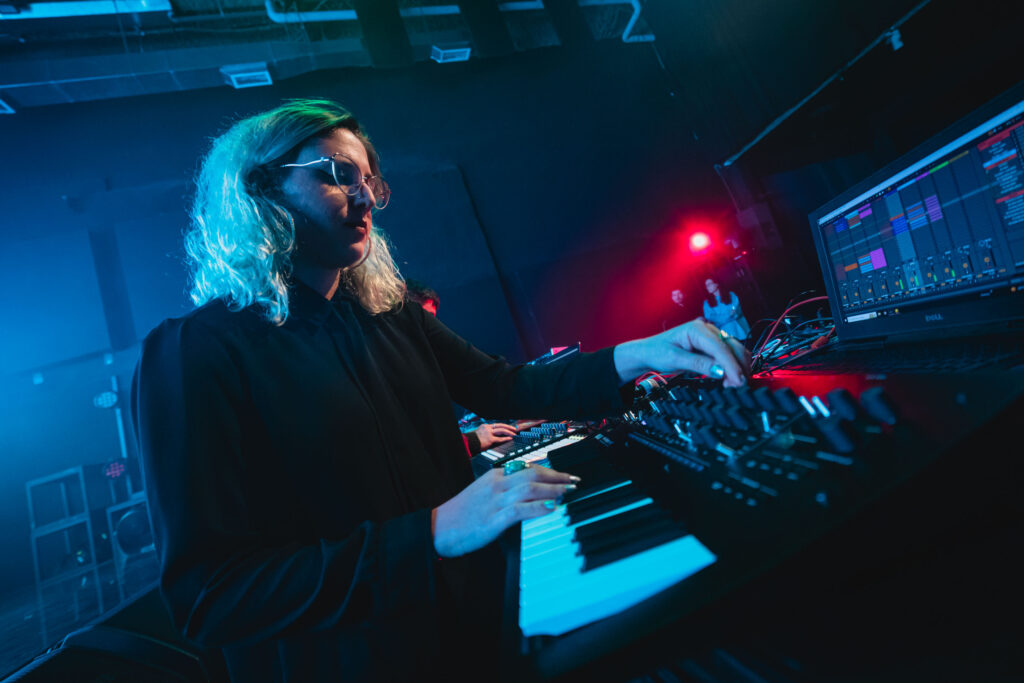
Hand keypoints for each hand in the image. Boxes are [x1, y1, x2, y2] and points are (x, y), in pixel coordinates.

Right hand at [432, 465, 577, 557]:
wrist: (438, 528)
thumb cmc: (460, 514)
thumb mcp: (483, 494)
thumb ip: (504, 491)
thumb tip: (529, 494)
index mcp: (494, 477)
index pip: (527, 468)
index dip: (549, 470)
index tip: (564, 475)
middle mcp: (496, 485)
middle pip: (532, 473)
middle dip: (557, 476)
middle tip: (574, 481)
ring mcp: (495, 501)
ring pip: (529, 488)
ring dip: (553, 489)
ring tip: (568, 492)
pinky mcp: (493, 519)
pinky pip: (520, 509)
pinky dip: (538, 507)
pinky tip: (552, 507)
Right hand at [473, 422, 516, 449]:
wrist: (469, 443)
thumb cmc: (473, 441)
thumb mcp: (480, 434)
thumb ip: (487, 434)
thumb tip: (494, 437)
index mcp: (485, 426)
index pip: (496, 425)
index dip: (503, 426)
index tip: (508, 427)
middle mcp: (487, 428)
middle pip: (500, 425)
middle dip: (508, 427)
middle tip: (514, 429)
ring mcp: (489, 433)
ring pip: (501, 430)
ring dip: (509, 432)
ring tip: (514, 434)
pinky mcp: (490, 439)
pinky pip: (500, 438)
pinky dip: (506, 438)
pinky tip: (510, 438)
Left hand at [613, 319, 751, 386]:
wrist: (648, 352)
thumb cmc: (657, 352)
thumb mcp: (675, 360)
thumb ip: (699, 364)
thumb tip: (721, 372)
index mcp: (697, 329)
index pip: (720, 347)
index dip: (731, 365)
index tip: (738, 381)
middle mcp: (707, 329)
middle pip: (733, 347)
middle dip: (738, 367)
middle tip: (738, 387)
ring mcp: (711, 337)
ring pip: (734, 351)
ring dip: (737, 368)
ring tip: (733, 385)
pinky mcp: (712, 347)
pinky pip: (728, 356)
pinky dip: (732, 367)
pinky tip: (729, 380)